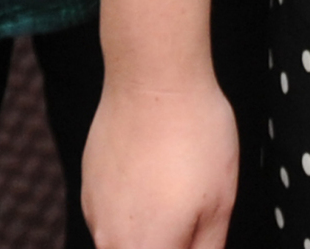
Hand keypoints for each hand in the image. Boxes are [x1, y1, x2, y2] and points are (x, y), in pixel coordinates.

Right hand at [79, 71, 239, 248]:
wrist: (153, 78)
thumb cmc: (192, 133)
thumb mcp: (220, 203)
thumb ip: (208, 247)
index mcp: (147, 247)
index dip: (188, 246)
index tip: (197, 237)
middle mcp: (111, 238)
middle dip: (168, 242)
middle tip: (191, 214)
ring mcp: (94, 212)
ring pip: (125, 241)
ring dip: (150, 232)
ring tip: (176, 193)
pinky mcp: (88, 186)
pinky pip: (112, 216)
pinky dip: (134, 208)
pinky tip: (155, 179)